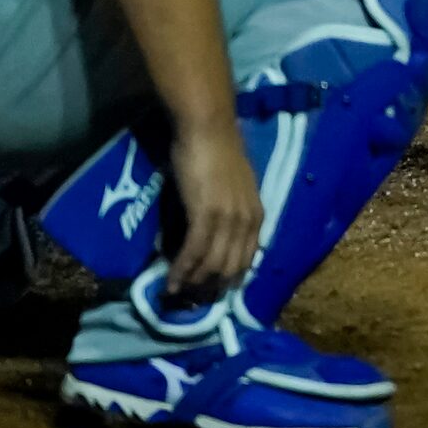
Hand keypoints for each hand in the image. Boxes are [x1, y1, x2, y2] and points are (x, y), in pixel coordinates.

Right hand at [163, 120, 262, 299]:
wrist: (208, 130)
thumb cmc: (217, 155)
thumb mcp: (233, 191)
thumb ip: (229, 215)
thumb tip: (213, 239)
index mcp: (257, 215)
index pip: (247, 260)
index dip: (228, 280)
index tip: (211, 292)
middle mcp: (247, 220)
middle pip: (230, 267)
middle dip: (210, 287)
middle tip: (189, 297)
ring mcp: (228, 218)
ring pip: (211, 264)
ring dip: (193, 282)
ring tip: (176, 292)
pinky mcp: (205, 214)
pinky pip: (194, 252)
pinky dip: (181, 269)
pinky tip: (169, 281)